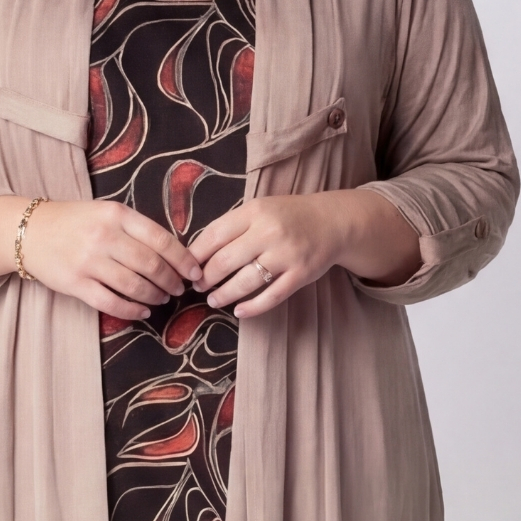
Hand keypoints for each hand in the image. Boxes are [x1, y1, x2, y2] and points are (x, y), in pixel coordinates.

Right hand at [17, 197, 204, 319]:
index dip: (183, 259)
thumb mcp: (106, 212)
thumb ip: (135, 228)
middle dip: (171, 281)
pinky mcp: (76, 283)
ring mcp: (88, 261)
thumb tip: (174, 252)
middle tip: (179, 289)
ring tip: (162, 298)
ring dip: (155, 296)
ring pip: (134, 285)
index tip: (194, 272)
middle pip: (151, 265)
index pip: (160, 239)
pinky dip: (133, 309)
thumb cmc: (74, 222)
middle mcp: (104, 236)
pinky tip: (143, 311)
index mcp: (116, 215)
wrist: (30, 231)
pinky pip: (112, 302)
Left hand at [190, 188, 421, 316]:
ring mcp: (286, 255)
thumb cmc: (289, 216)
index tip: (188, 267)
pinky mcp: (300, 275)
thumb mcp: (260, 209)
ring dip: (224, 294)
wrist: (333, 222)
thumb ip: (232, 226)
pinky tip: (239, 311)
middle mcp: (270, 232)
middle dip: (206, 278)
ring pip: (245, 281)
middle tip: (199, 286)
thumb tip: (197, 251)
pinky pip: (271, 296)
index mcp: (255, 212)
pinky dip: (252, 307)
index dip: (196, 255)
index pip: (214, 235)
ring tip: (213, 300)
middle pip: (225, 261)